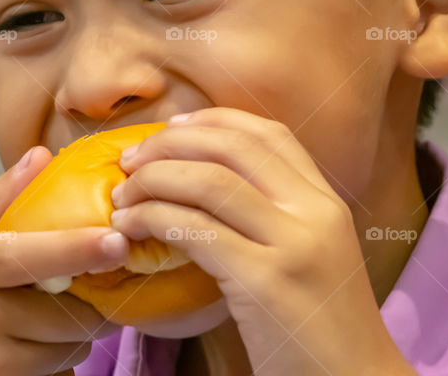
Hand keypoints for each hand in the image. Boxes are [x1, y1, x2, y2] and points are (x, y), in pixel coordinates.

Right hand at [0, 146, 129, 375]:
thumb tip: (41, 154)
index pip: (29, 255)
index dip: (78, 249)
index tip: (118, 241)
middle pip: (64, 312)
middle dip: (91, 302)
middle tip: (92, 289)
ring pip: (65, 349)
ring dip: (77, 335)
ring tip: (57, 317)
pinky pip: (53, 375)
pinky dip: (58, 361)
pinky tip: (36, 346)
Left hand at [110, 107, 414, 374]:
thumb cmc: (321, 326)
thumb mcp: (312, 254)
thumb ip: (275, 217)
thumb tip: (207, 185)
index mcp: (326, 201)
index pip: (269, 133)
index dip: (213, 120)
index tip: (172, 127)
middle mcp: (314, 211)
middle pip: (233, 146)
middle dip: (171, 143)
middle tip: (130, 159)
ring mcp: (292, 244)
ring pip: (209, 182)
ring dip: (153, 180)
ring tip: (121, 196)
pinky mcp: (265, 280)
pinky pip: (196, 230)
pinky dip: (153, 219)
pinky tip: (130, 229)